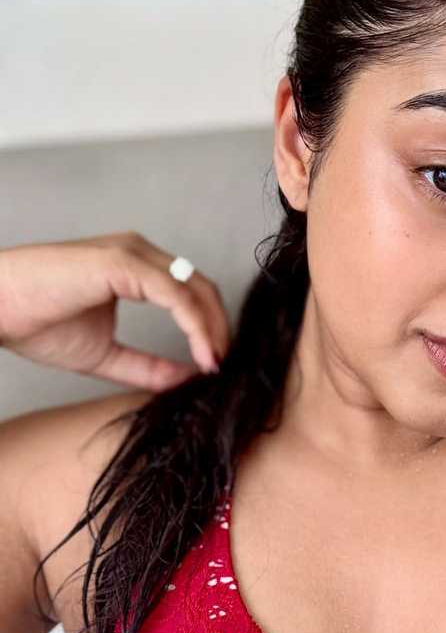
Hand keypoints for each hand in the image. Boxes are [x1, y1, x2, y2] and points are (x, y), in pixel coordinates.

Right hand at [0, 232, 230, 389]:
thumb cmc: (36, 323)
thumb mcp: (105, 355)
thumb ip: (147, 366)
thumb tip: (189, 379)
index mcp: (134, 267)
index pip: (190, 291)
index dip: (209, 327)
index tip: (215, 364)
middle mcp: (138, 253)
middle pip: (201, 287)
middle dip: (219, 328)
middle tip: (222, 366)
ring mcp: (132, 253)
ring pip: (195, 288)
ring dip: (213, 329)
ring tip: (215, 364)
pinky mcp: (123, 263)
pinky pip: (176, 295)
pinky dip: (195, 326)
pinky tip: (203, 353)